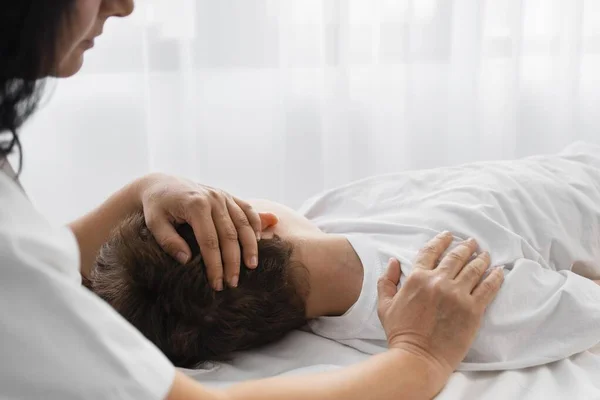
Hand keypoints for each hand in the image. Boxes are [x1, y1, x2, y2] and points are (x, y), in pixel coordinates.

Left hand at [139, 173, 261, 289]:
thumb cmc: (156, 207)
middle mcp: (213, 198)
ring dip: (250, 246)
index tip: (217, 283)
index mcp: (196, 205)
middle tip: (233, 282)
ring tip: (252, 266)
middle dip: (233, 261)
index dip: (215, 265)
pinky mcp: (228, 195)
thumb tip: (186, 260)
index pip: (209, 241)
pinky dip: (256, 224)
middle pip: (230, 235)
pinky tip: (259, 240)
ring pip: (244, 223)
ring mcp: (223, 196)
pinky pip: (248, 210)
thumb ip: (169, 241)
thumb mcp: (155, 223)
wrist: (161, 184)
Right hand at [376, 232, 503, 375]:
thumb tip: (393, 262)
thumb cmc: (400, 333)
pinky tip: (499, 271)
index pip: (431, 251)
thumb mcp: (385, 305)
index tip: (448, 236)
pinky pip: (488, 288)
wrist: (418, 357)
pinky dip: (495, 277)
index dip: (441, 241)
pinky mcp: (473, 310)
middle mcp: (438, 281)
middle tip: (472, 242)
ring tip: (486, 254)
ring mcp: (457, 295)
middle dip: (465, 246)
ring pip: (474, 269)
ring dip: (481, 259)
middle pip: (456, 257)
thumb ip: (387, 281)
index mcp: (417, 278)